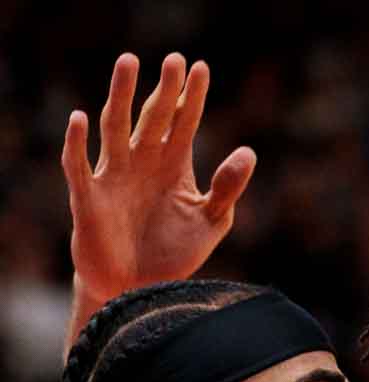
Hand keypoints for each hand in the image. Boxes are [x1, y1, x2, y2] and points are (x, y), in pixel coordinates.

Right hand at [62, 52, 254, 309]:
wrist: (142, 291)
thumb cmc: (174, 254)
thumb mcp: (210, 223)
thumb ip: (227, 189)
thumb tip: (248, 152)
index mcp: (173, 167)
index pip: (183, 124)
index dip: (191, 97)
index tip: (201, 68)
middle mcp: (142, 163)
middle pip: (153, 117)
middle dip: (163, 89)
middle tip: (174, 59)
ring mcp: (114, 177)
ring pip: (115, 127)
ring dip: (122, 96)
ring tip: (130, 63)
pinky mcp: (90, 197)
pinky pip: (79, 165)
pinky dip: (77, 143)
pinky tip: (80, 119)